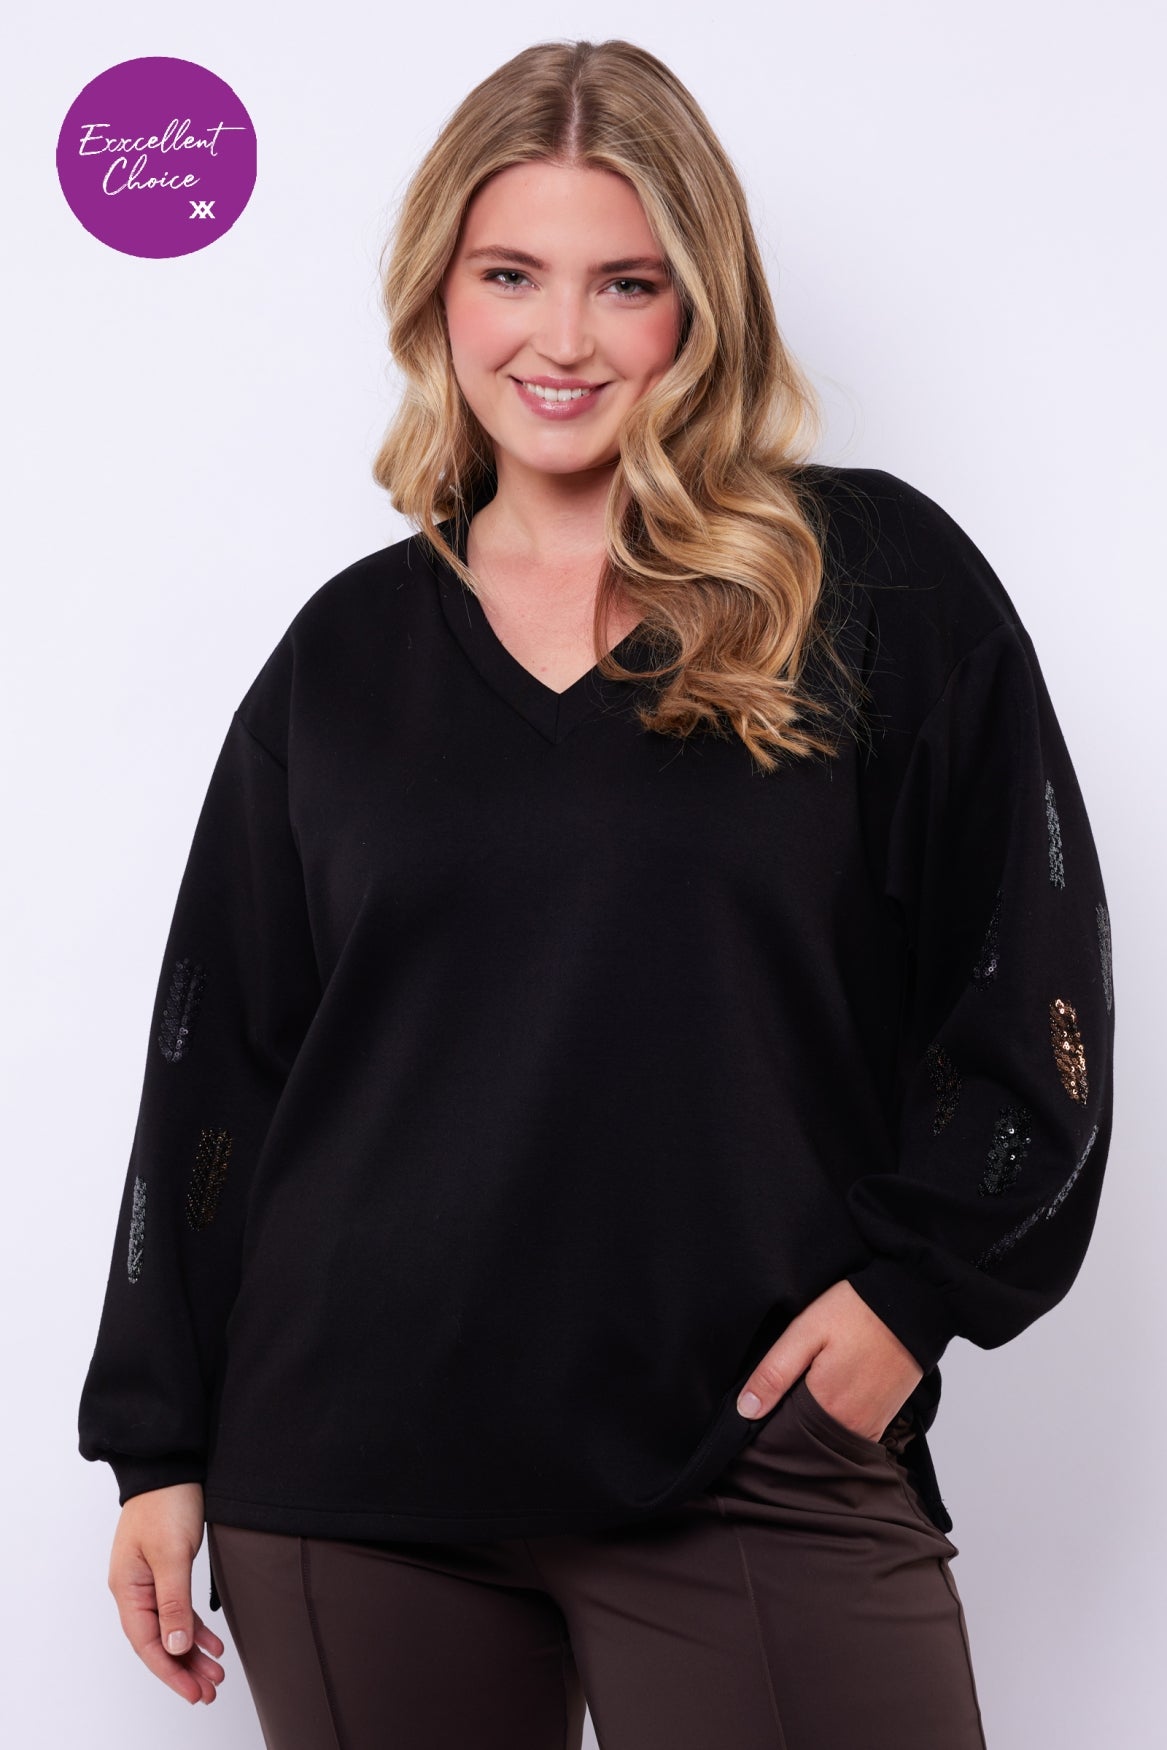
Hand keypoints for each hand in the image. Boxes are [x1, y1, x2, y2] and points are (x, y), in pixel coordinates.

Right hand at [108, 1482, 225, 1704]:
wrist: (171, 1464)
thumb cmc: (166, 1502)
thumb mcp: (172, 1554)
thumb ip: (173, 1602)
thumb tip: (175, 1645)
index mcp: (128, 1588)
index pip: (146, 1642)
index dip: (170, 1670)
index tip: (193, 1692)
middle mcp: (134, 1589)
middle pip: (158, 1640)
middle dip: (183, 1668)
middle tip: (210, 1691)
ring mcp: (150, 1580)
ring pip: (171, 1627)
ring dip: (192, 1651)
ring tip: (216, 1673)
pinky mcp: (166, 1569)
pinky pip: (178, 1609)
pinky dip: (194, 1627)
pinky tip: (212, 1643)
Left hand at [735, 1280, 923, 1442]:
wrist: (912, 1302)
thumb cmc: (857, 1312)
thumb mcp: (805, 1331)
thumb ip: (774, 1372)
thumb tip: (745, 1410)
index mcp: (825, 1407)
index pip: (784, 1436)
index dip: (766, 1426)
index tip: (754, 1413)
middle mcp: (851, 1426)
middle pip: (806, 1442)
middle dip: (787, 1429)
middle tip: (775, 1400)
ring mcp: (871, 1426)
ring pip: (828, 1441)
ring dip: (811, 1429)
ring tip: (799, 1399)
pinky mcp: (884, 1420)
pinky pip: (850, 1436)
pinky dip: (833, 1427)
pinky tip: (824, 1402)